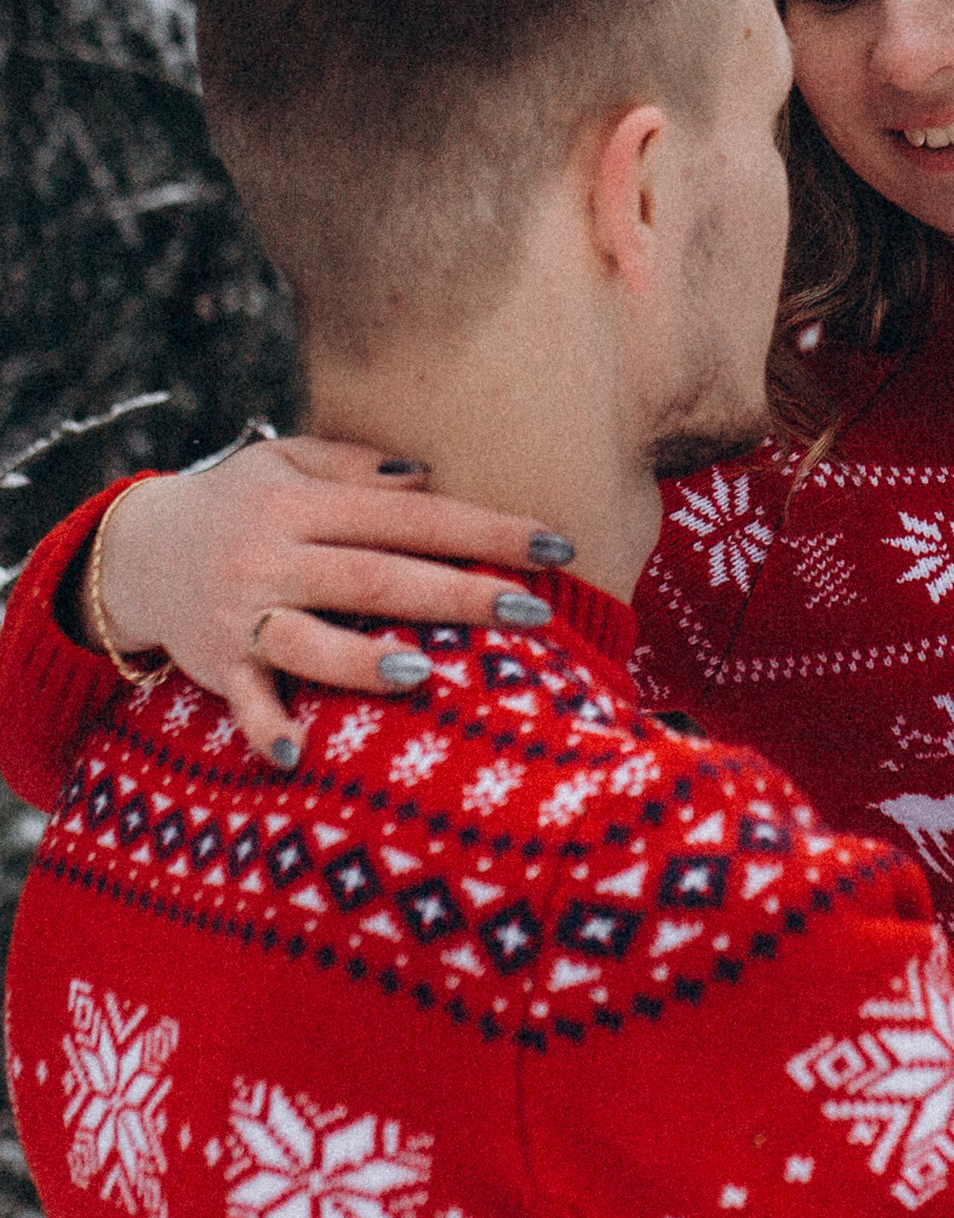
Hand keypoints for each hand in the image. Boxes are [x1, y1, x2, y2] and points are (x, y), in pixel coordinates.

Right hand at [88, 439, 569, 766]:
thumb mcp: (287, 463)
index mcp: (301, 504)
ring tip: (425, 670)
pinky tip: (298, 754)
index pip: (410, 515)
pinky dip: (267, 727)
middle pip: (376, 578)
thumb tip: (428, 476)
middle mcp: (271, 557)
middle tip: (536, 611)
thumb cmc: (240, 502)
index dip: (485, 528)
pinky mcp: (215, 665)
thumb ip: (356, 468)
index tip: (557, 545)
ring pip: (309, 639)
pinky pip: (244, 700)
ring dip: (363, 659)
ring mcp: (242, 615)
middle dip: (459, 593)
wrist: (133, 549)